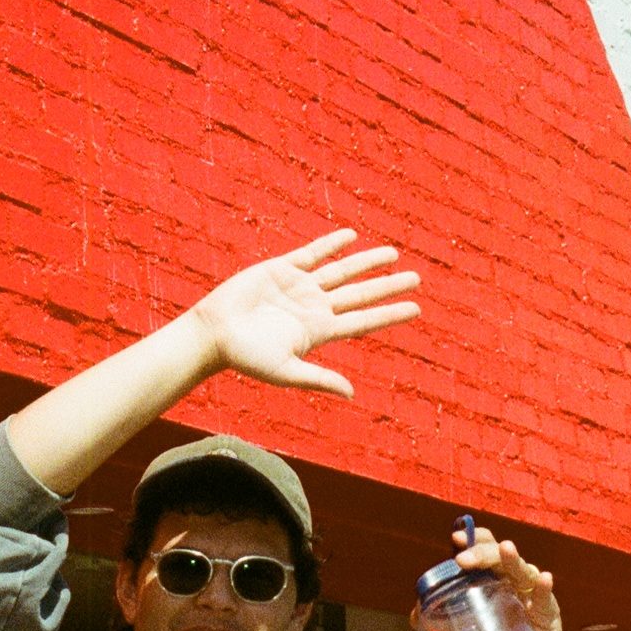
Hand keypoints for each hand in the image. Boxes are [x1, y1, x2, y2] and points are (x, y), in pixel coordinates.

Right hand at [189, 230, 420, 399]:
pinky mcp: (282, 269)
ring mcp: (300, 287)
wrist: (214, 333)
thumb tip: (352, 393)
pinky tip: (351, 237)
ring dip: (367, 262)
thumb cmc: (246, 357)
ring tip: (393, 253)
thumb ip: (318, 378)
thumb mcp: (285, 371)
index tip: (416, 308)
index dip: (390, 313)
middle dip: (388, 285)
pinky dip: (332, 244)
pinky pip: (313, 253)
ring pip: (342, 271)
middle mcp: (315, 308)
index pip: (363, 320)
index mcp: (319, 331)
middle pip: (360, 293)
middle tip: (417, 278)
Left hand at [438, 517, 567, 630]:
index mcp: (491, 575)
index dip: (472, 540)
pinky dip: (543, 588)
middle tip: (463, 559)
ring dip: (513, 559)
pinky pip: (544, 598)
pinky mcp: (547, 612)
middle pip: (498, 555)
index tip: (456, 539)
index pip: (483, 547)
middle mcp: (511, 577)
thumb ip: (441, 616)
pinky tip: (544, 579)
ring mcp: (530, 592)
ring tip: (507, 549)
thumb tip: (415, 615)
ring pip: (522, 570)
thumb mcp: (467, 625)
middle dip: (481, 552)